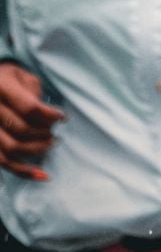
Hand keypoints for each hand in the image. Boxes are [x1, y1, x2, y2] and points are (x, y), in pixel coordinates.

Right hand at [0, 60, 65, 180]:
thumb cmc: (11, 80)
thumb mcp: (23, 77)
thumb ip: (33, 93)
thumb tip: (47, 116)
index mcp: (1, 87)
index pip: (28, 108)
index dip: (49, 115)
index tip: (63, 118)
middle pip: (21, 129)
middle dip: (44, 133)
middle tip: (56, 133)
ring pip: (11, 149)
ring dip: (36, 150)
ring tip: (50, 144)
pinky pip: (3, 162)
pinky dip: (23, 171)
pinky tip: (42, 174)